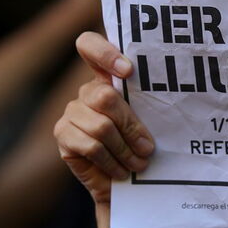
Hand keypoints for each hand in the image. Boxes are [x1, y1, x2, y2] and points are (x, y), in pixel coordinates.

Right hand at [53, 32, 154, 204]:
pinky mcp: (62, 134)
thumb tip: (164, 106)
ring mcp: (71, 111)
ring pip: (101, 126)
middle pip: (105, 96)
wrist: (121, 183)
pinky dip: (111, 161)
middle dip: (131, 126)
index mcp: (107, 77)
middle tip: (148, 148)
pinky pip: (90, 146)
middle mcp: (87, 91)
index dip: (104, 52)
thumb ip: (148, 107)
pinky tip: (121, 171)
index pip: (89, 45)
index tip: (128, 71)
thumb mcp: (149, 123)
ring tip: (139, 164)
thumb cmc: (140, 147)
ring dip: (125, 150)